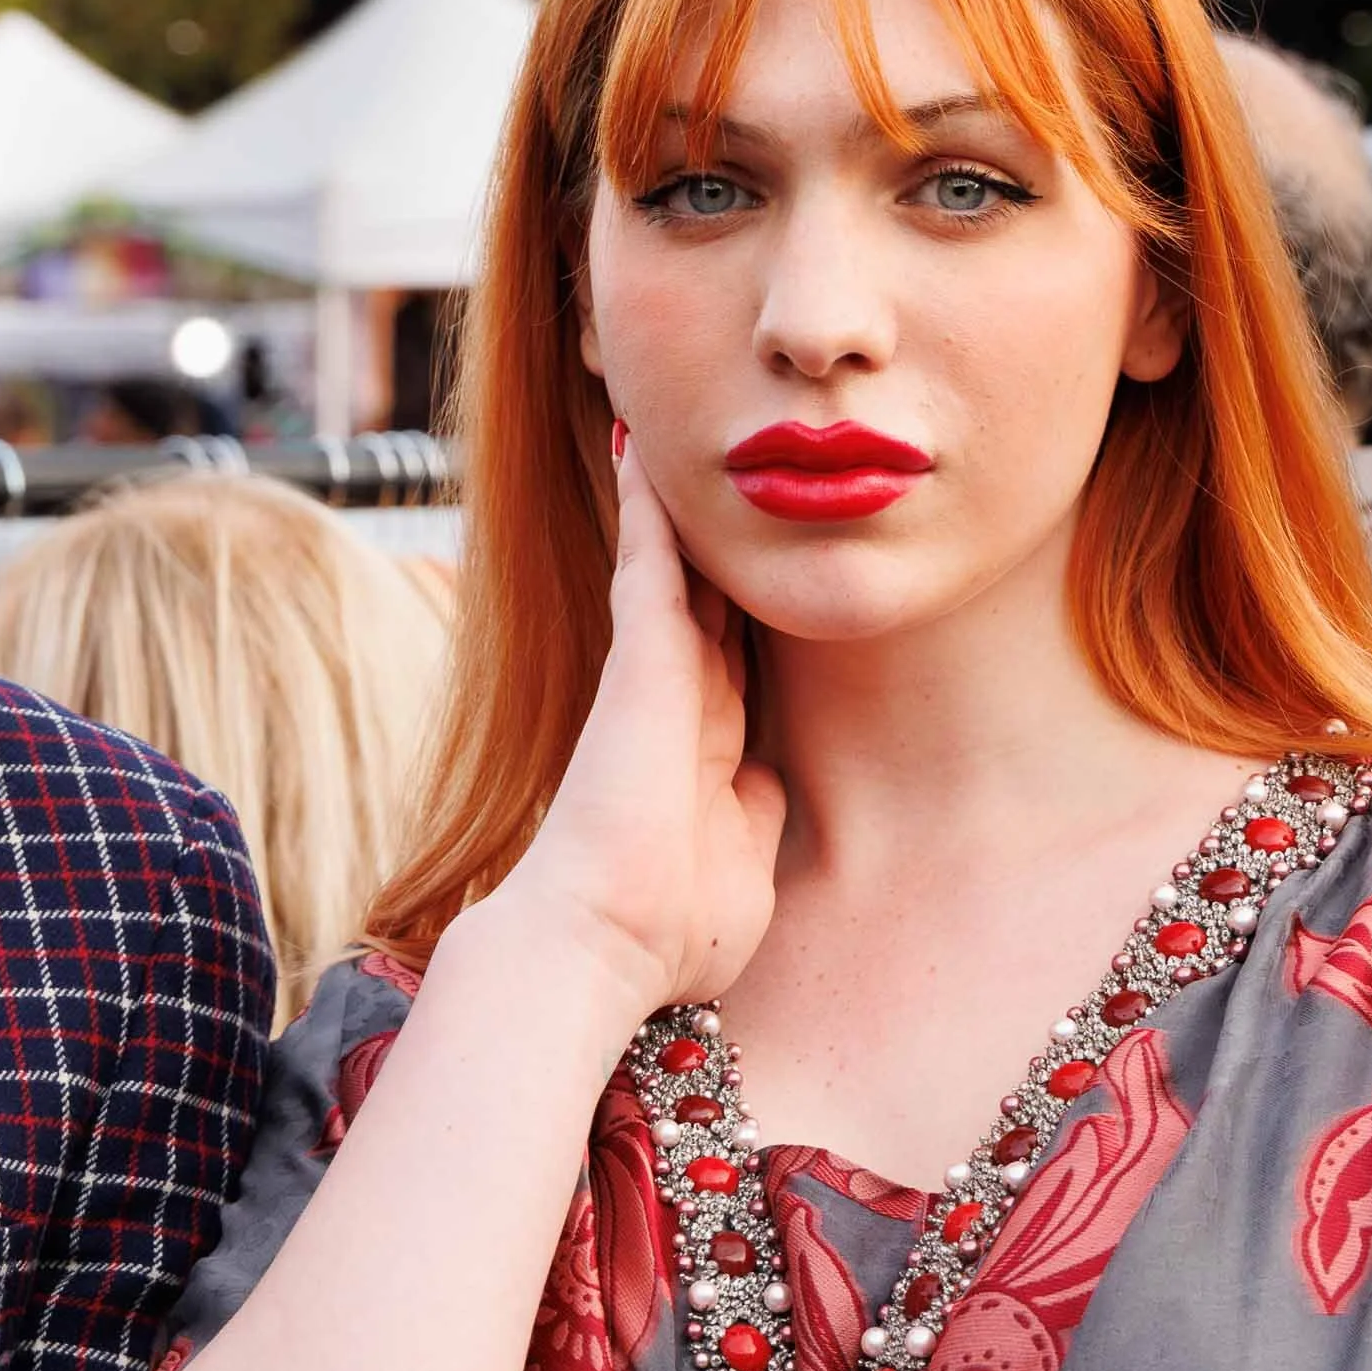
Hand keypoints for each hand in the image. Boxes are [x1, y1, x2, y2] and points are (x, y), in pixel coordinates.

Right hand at [490, 423, 785, 1032]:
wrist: (603, 943)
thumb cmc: (670, 925)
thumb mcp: (740, 858)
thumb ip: (754, 806)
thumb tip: (768, 778)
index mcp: (702, 742)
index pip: (727, 650)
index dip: (737, 599)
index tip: (752, 552)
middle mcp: (673, 696)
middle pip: (698, 592)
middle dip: (708, 538)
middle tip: (707, 462)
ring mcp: (650, 675)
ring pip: (667, 566)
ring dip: (665, 503)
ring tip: (658, 427)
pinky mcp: (639, 661)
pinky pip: (648, 563)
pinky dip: (647, 509)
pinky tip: (642, 449)